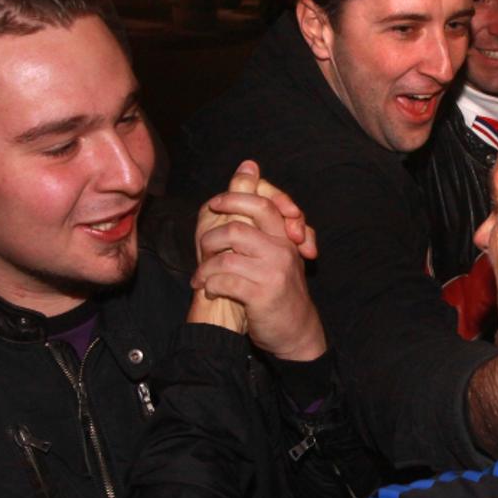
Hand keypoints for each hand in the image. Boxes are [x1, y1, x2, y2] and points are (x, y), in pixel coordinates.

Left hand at [191, 161, 326, 361]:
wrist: (296, 330)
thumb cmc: (281, 288)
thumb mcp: (277, 250)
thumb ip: (261, 214)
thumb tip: (249, 167)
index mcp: (285, 237)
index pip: (263, 204)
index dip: (234, 199)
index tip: (214, 206)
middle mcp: (283, 251)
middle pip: (239, 226)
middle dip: (211, 236)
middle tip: (203, 248)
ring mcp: (273, 273)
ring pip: (227, 257)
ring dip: (206, 267)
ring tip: (201, 277)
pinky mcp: (262, 296)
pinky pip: (226, 282)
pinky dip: (211, 285)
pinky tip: (210, 290)